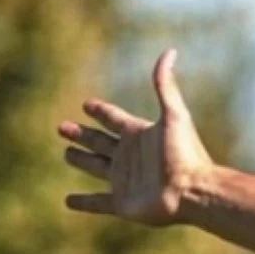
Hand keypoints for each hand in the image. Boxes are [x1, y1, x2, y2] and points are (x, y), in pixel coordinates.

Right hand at [59, 48, 214, 225]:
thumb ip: (165, 85)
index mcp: (139, 134)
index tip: (87, 104)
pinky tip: (67, 201)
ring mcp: (125, 180)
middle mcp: (130, 156)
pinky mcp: (122, 203)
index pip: (114, 119)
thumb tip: (170, 51)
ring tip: (66, 154)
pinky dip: (83, 202)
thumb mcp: (174, 115)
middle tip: (61, 126)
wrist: (193, 191)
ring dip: (81, 160)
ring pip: (96, 167)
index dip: (101, 111)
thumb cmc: (185, 154)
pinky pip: (98, 202)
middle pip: (99, 142)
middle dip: (81, 134)